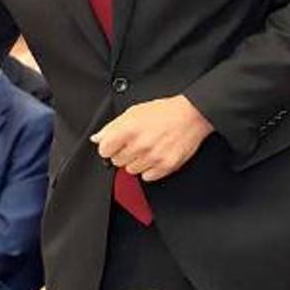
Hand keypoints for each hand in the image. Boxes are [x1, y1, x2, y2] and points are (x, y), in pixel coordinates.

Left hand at [91, 95, 212, 181]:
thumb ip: (112, 126)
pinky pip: (147, 177)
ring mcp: (153, 157)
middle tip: (135, 143)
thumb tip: (97, 138)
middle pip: (117, 162)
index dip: (109, 146)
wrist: (191, 116)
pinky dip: (149, 169)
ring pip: (131, 170)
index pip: (104, 150)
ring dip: (136, 162)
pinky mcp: (165, 166)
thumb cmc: (164, 112)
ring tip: (147, 148)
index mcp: (128, 129)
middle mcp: (139, 145)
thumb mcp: (134, 112)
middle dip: (123, 153)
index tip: (115, 144)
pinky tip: (155, 156)